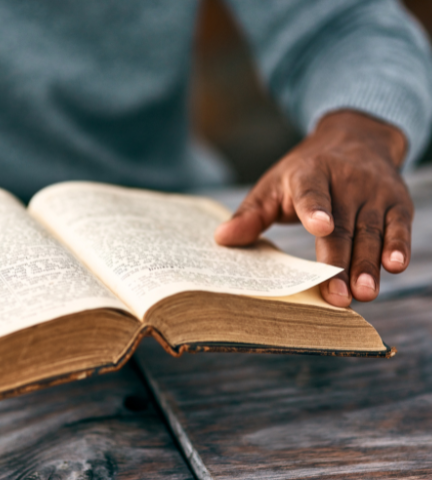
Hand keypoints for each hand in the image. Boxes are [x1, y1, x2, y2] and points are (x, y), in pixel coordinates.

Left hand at [214, 110, 411, 306]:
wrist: (356, 138)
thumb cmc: (304, 173)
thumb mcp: (273, 186)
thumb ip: (250, 215)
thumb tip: (221, 239)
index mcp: (309, 174)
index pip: (310, 193)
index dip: (315, 210)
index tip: (320, 228)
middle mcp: (346, 181)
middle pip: (342, 226)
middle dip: (339, 263)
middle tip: (336, 297)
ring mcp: (373, 191)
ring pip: (370, 232)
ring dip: (368, 265)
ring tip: (363, 293)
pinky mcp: (396, 202)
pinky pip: (398, 226)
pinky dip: (399, 245)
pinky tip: (395, 266)